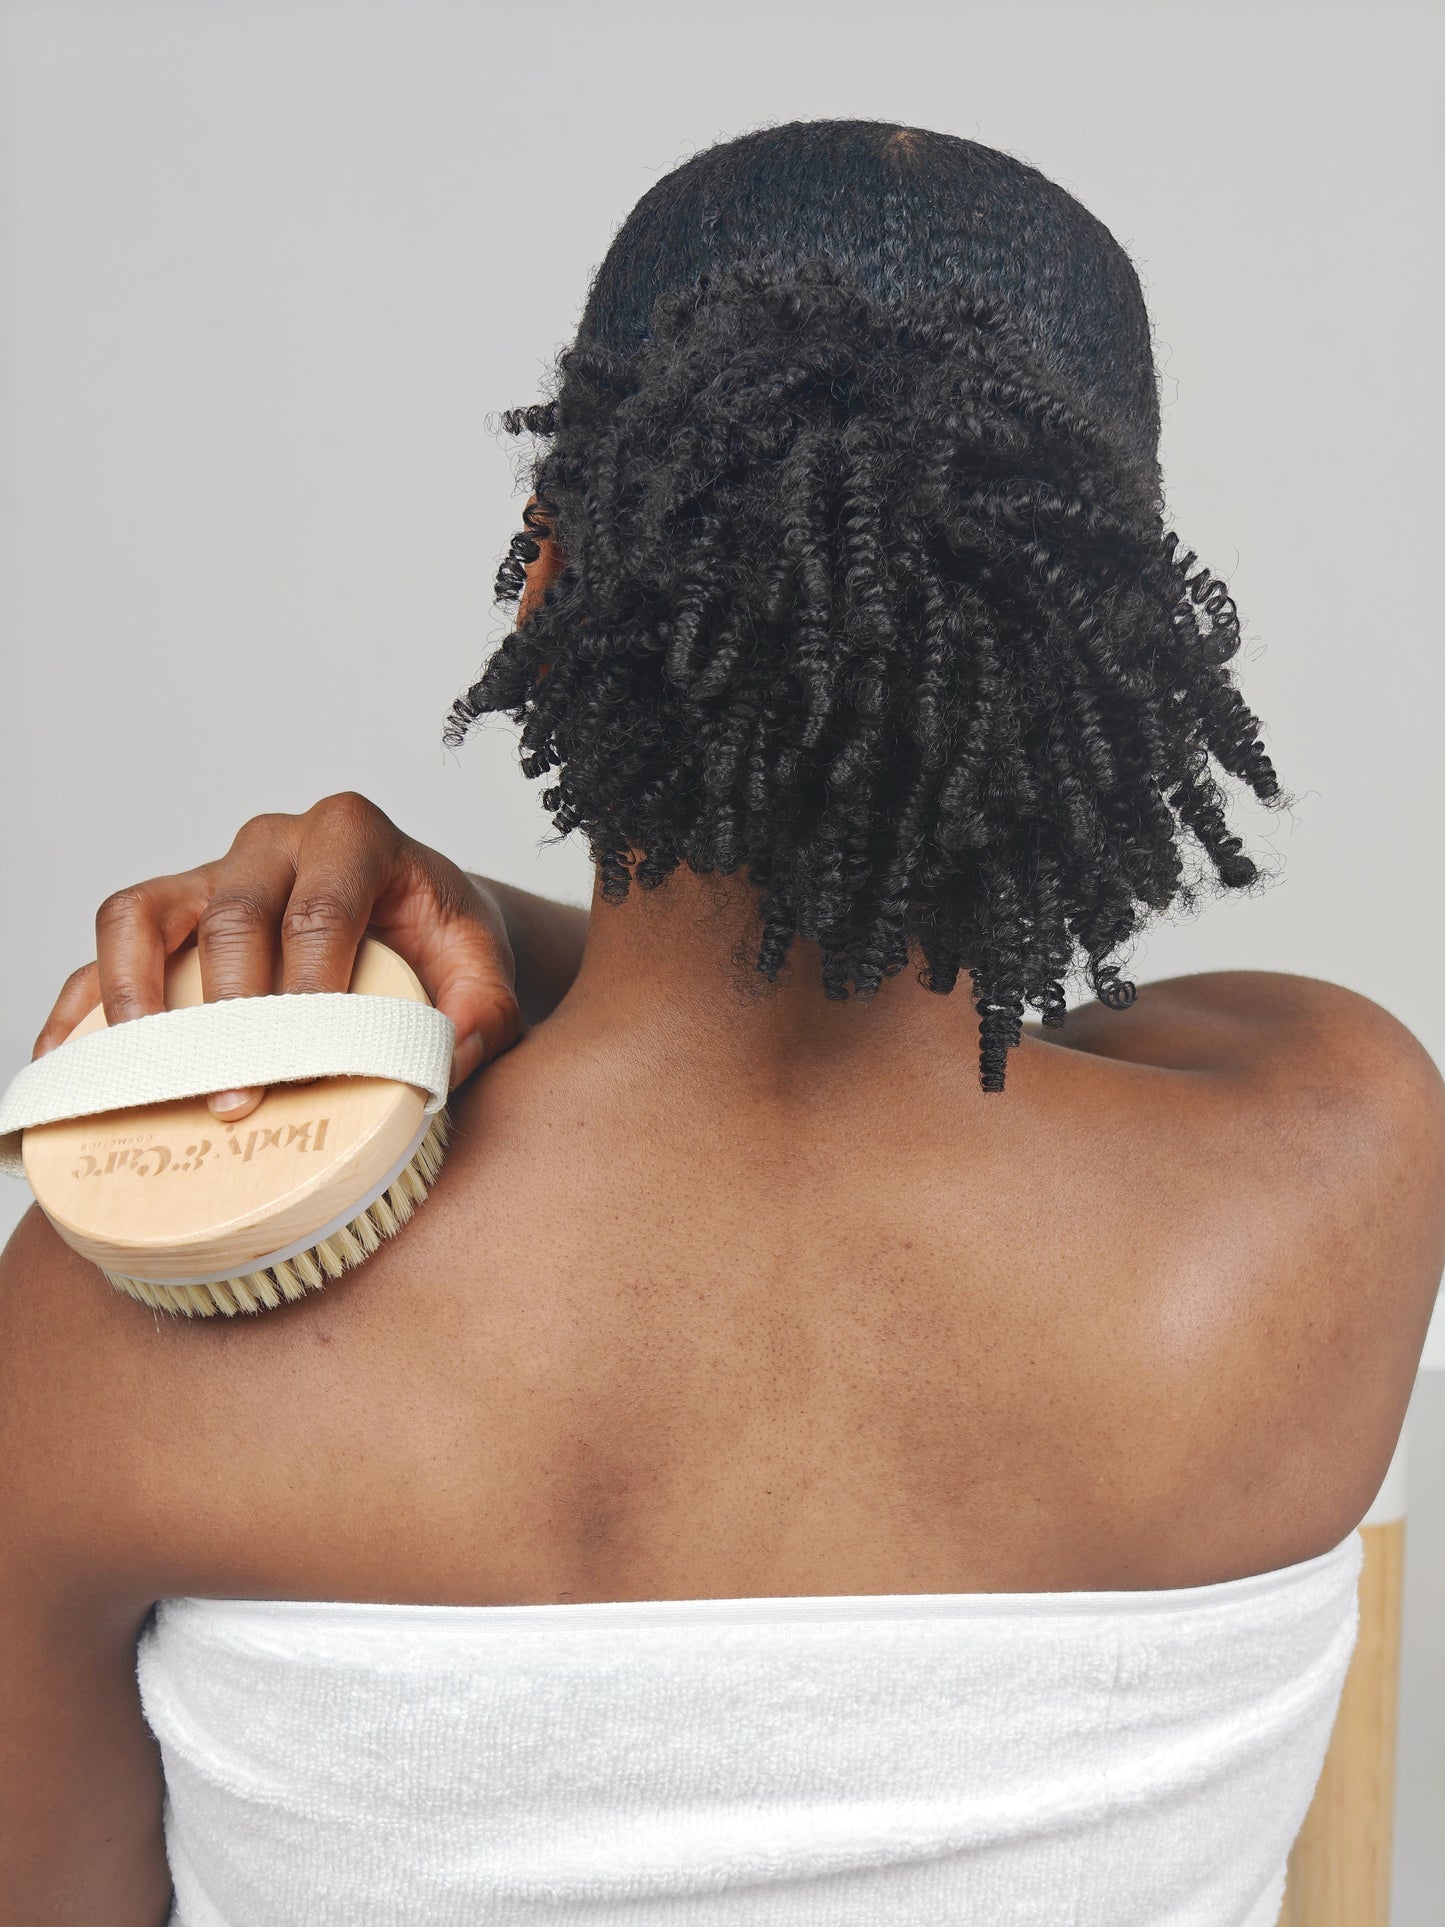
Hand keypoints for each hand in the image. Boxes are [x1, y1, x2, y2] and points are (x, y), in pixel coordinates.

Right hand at [32, 793, 522, 1120]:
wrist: (422, 915)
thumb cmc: (445, 939)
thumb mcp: (487, 969)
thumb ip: (483, 1014)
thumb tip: (441, 1064)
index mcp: (354, 836)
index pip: (323, 907)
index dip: (309, 985)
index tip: (306, 1061)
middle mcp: (276, 842)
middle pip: (234, 914)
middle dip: (230, 1011)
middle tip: (236, 1098)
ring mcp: (214, 871)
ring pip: (144, 911)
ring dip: (134, 994)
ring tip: (144, 1073)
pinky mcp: (171, 910)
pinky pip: (113, 943)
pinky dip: (83, 1000)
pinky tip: (68, 1062)